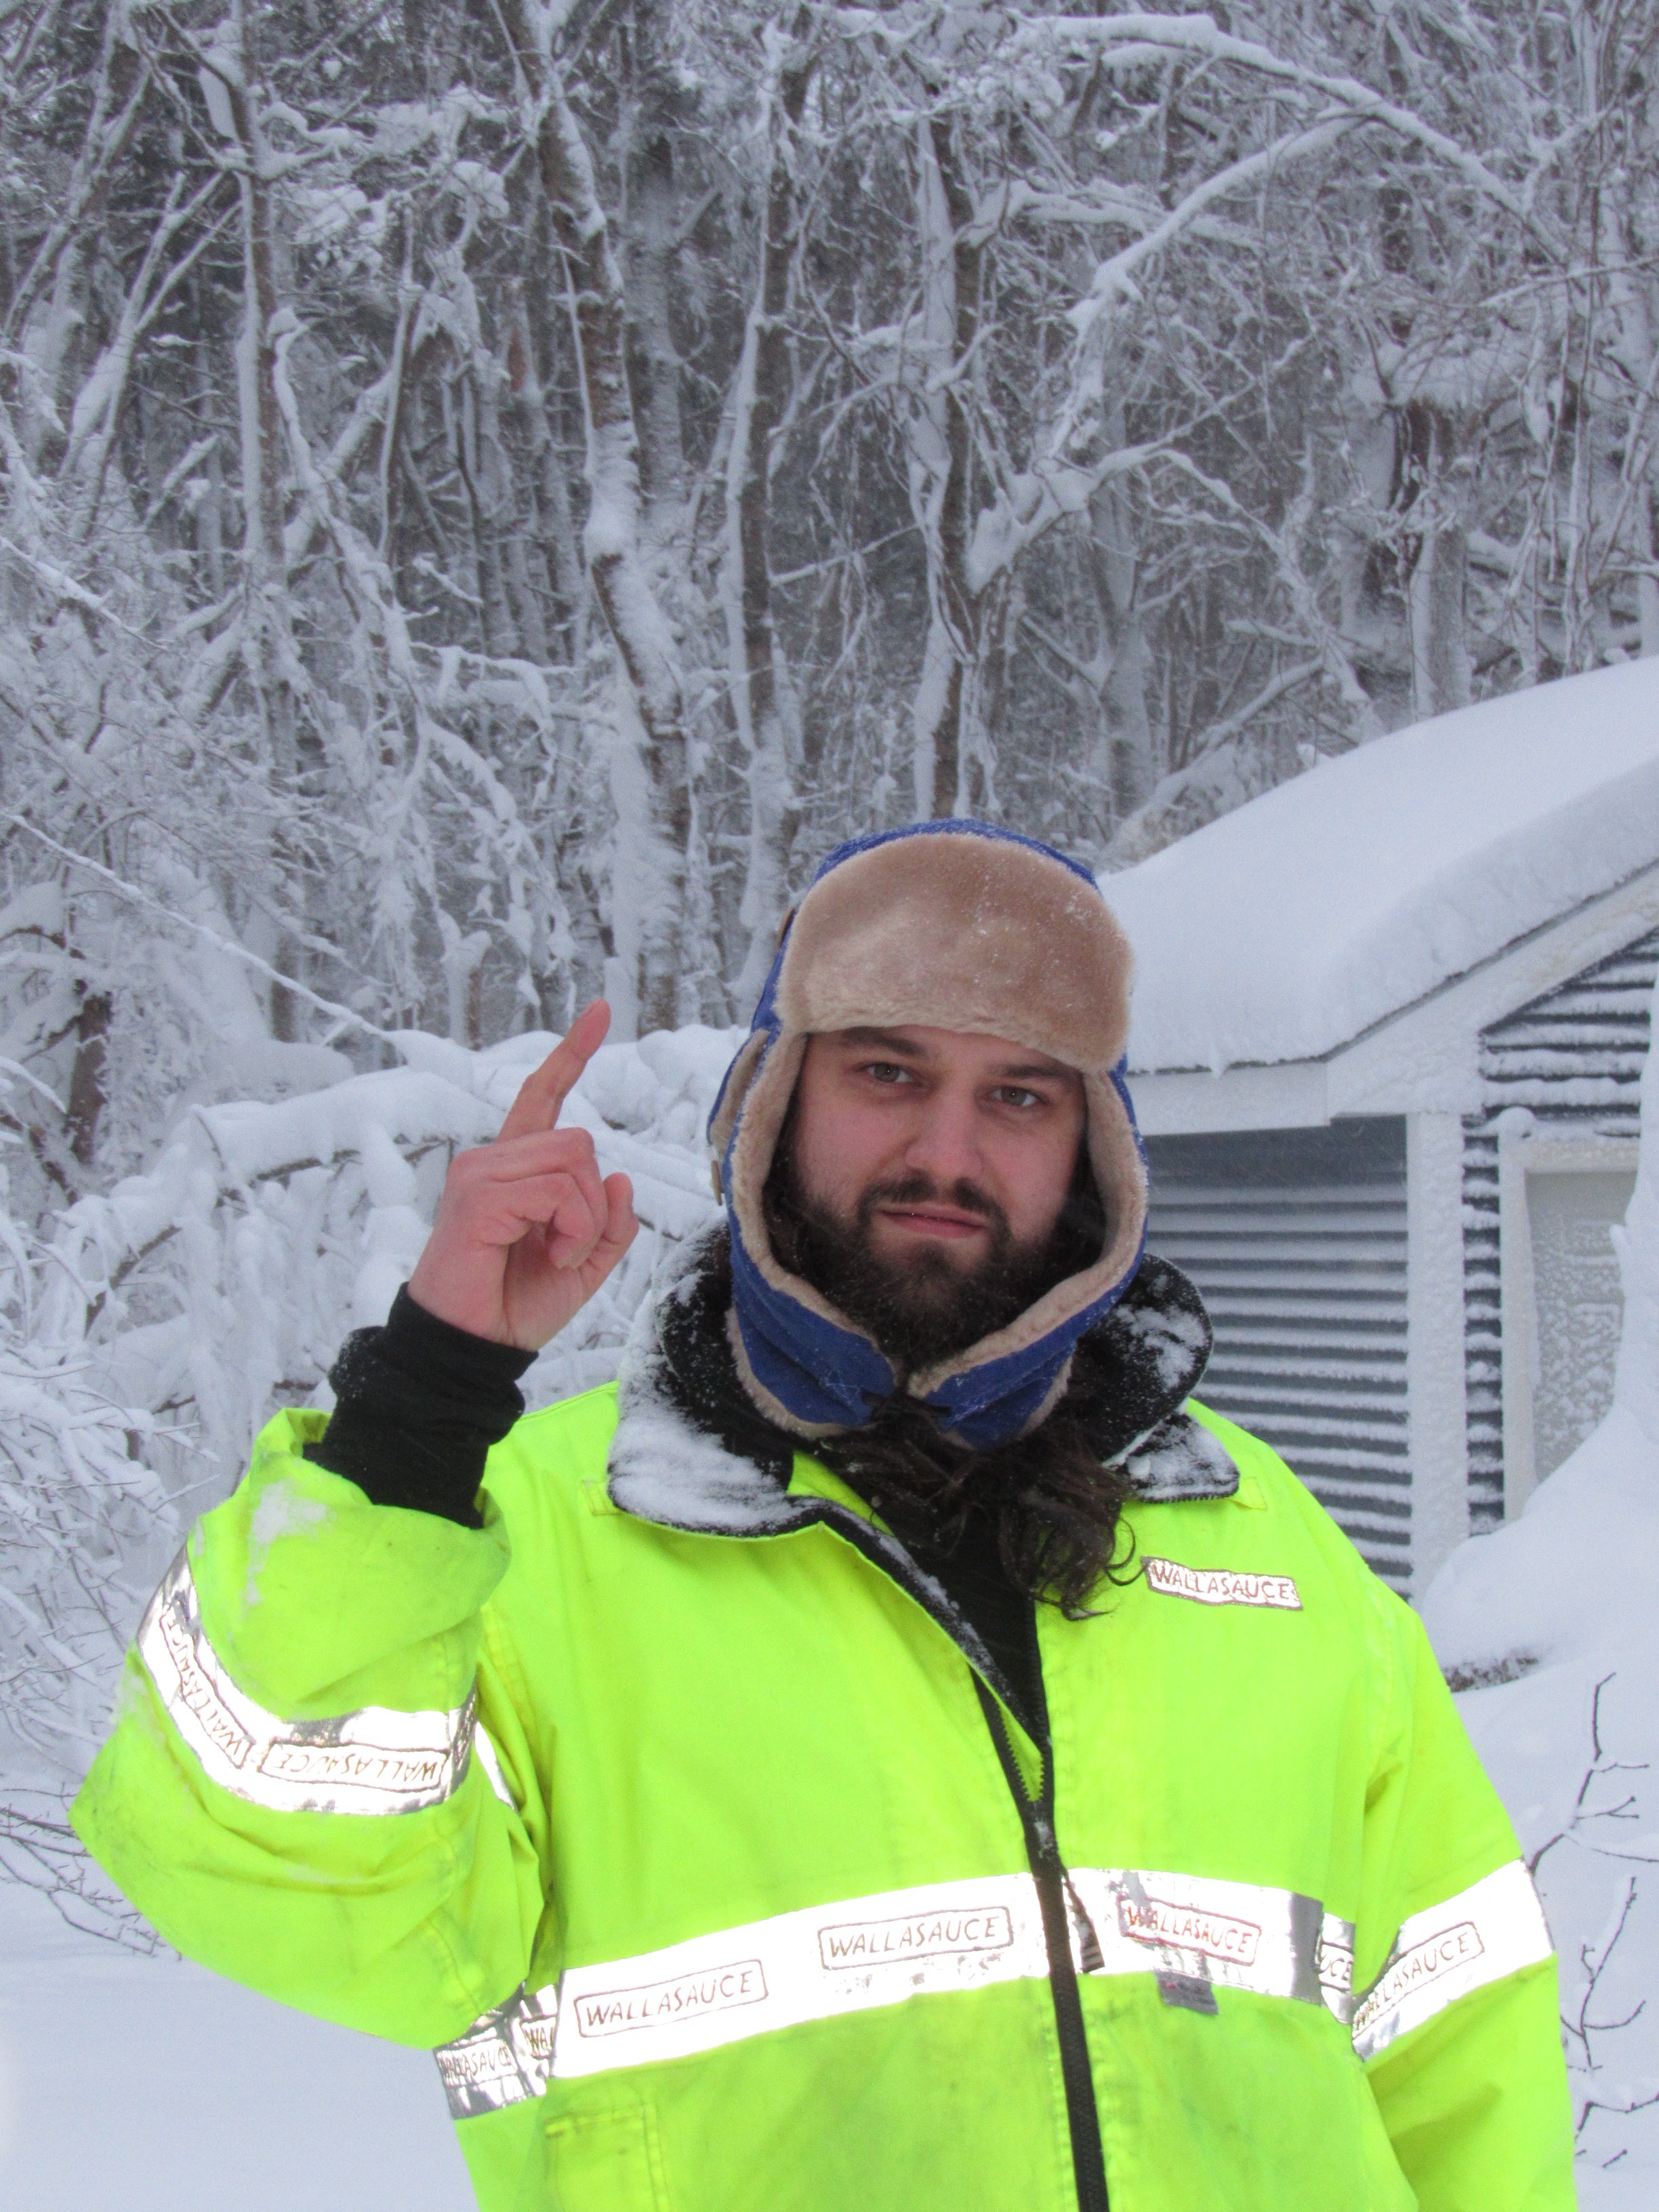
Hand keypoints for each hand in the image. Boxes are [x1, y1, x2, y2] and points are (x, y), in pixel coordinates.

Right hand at [407, 1001, 638, 1349]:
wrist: (476, 1347)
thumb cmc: (518, 1304)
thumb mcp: (585, 1262)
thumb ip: (609, 1221)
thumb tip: (619, 1177)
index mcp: (515, 1168)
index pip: (542, 1095)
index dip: (572, 1053)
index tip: (601, 1010)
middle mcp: (492, 1160)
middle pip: (579, 1141)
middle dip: (593, 1202)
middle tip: (567, 1247)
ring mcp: (480, 1173)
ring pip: (573, 1161)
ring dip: (582, 1220)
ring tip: (552, 1254)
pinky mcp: (477, 1195)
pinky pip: (555, 1191)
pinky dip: (570, 1229)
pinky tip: (545, 1255)